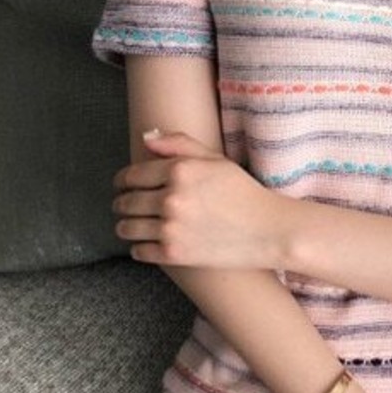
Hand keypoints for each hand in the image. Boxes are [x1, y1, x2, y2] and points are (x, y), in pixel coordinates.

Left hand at [111, 129, 286, 269]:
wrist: (269, 231)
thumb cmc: (244, 193)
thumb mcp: (215, 160)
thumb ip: (178, 144)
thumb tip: (146, 137)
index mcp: (179, 171)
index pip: (131, 175)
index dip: (122, 181)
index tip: (123, 186)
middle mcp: (171, 199)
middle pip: (126, 202)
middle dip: (122, 204)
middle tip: (125, 207)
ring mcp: (171, 228)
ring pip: (127, 228)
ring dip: (126, 226)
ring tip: (133, 226)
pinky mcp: (175, 254)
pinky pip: (139, 251)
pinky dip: (139, 248)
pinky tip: (148, 243)